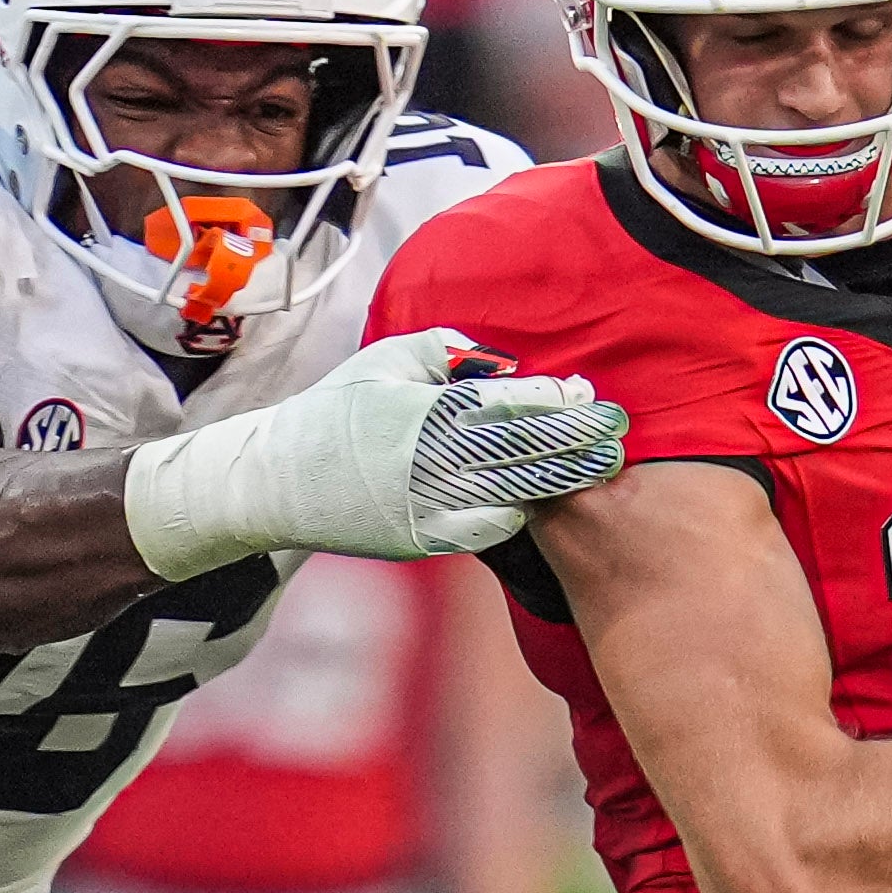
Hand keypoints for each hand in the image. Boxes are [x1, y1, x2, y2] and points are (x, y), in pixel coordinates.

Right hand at [121, 328, 629, 577]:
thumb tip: (495, 360)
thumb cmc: (335, 412)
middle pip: (521, 452)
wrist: (278, 482)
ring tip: (594, 466)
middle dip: (573, 441)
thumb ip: (441, 351)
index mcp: (423, 411)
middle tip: (613, 433)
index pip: (506, 405)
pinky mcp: (422, 541)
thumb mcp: (382, 361)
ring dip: (557, 480)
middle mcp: (429, 461)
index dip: (554, 402)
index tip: (587, 395)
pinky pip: (487, 530)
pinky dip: (518, 513)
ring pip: (513, 494)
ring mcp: (427, 506)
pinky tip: (540, 499)